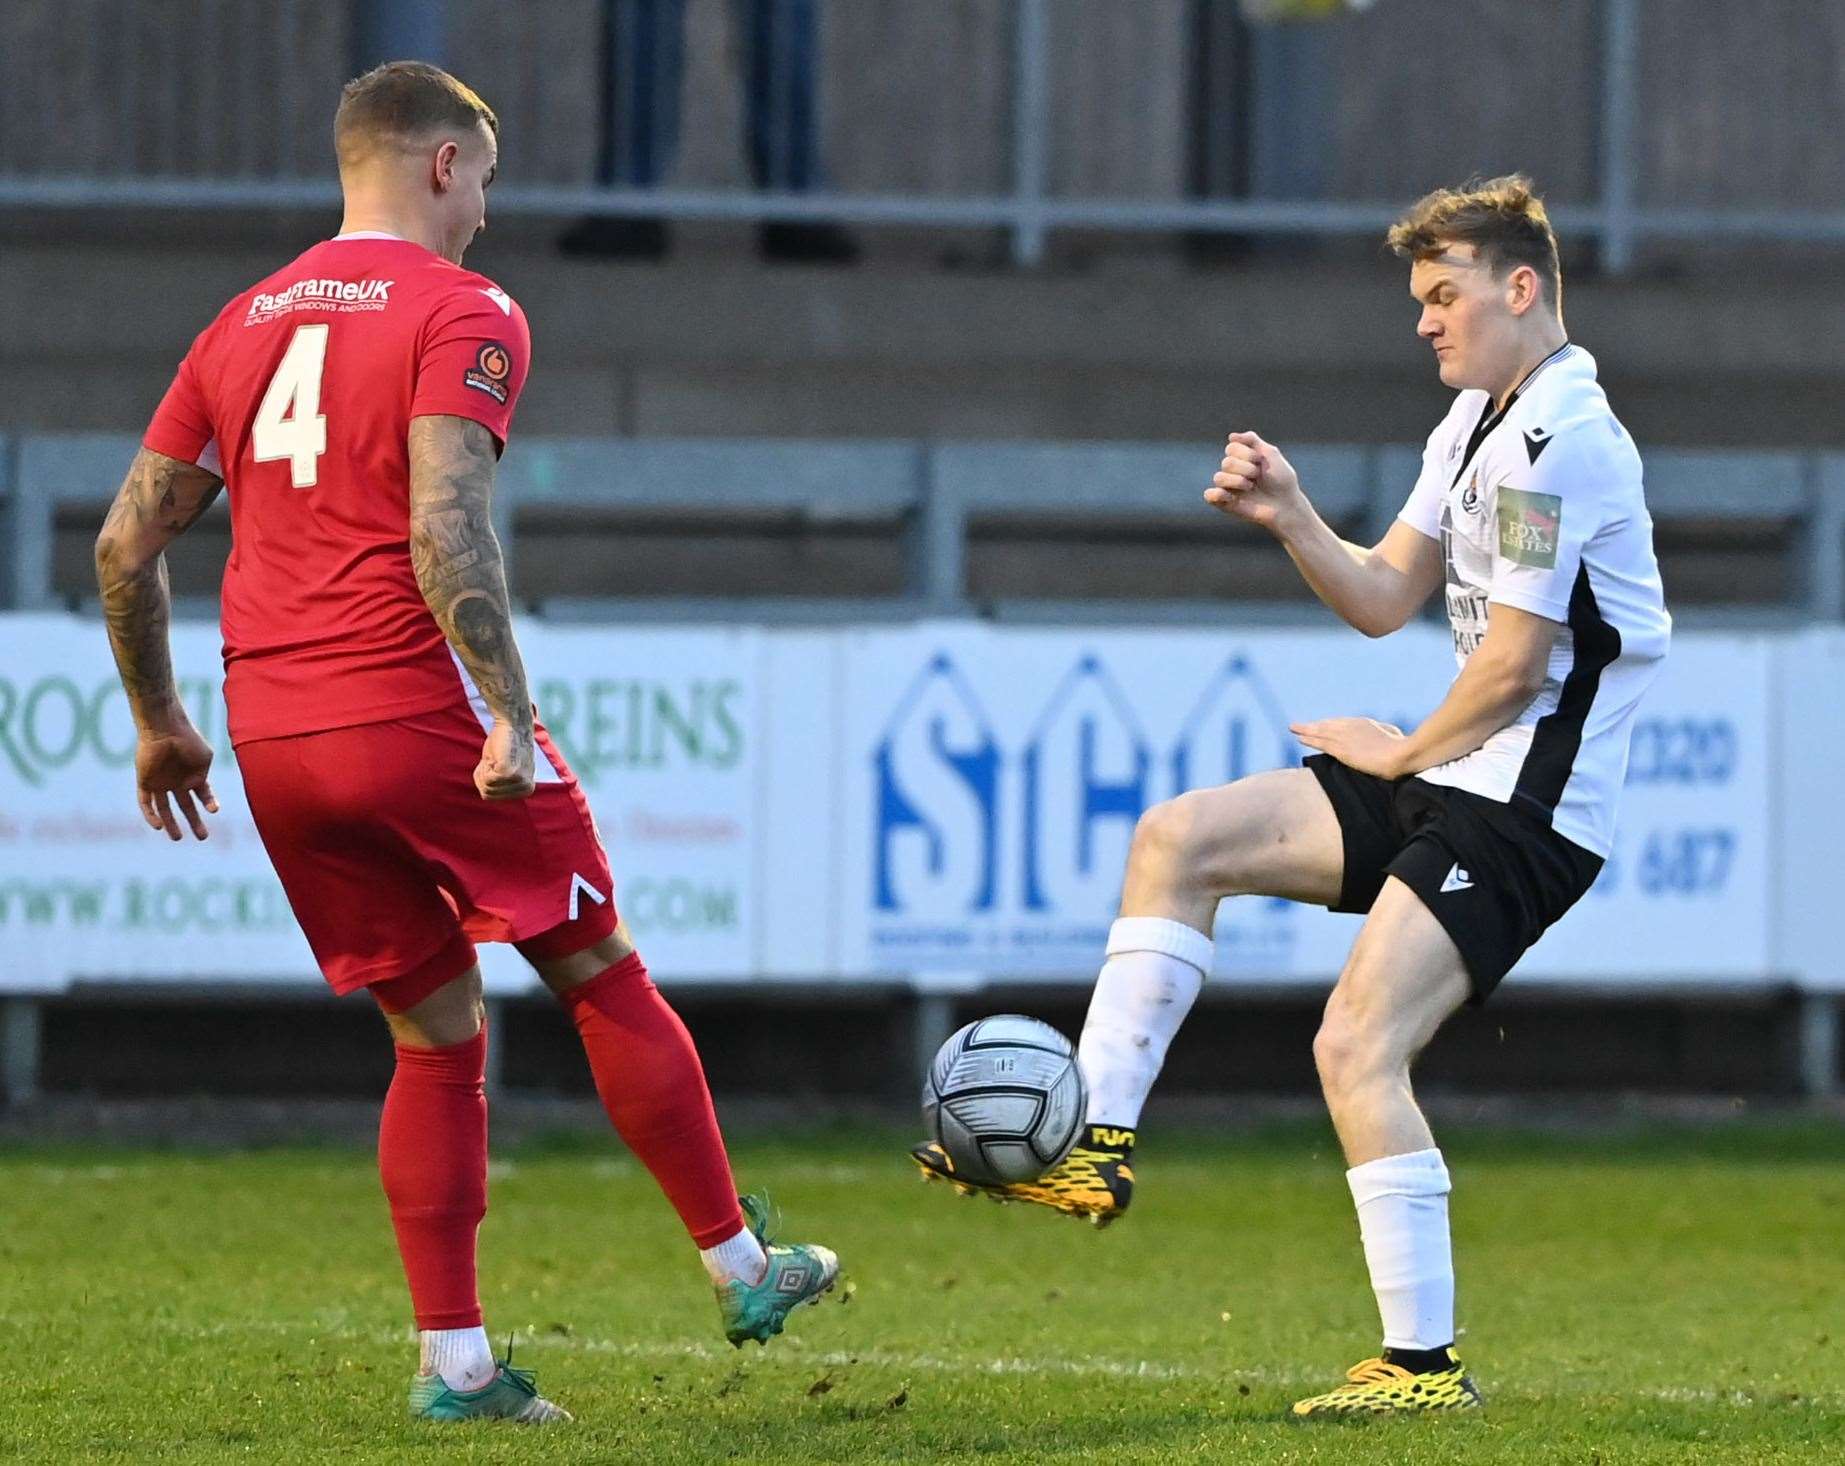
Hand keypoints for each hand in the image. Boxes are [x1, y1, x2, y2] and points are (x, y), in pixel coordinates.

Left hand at [135, 722, 219, 840]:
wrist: (165, 728)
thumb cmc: (188, 740)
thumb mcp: (204, 757)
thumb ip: (203, 774)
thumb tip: (199, 787)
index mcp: (194, 776)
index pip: (203, 796)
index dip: (209, 803)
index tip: (214, 810)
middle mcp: (177, 782)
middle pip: (185, 807)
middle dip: (194, 822)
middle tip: (203, 837)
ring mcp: (161, 783)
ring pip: (164, 809)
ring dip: (171, 824)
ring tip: (178, 838)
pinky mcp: (145, 782)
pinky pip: (146, 803)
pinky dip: (151, 815)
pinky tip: (158, 825)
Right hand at [475, 719, 535, 800]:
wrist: (513, 724)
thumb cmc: (504, 745)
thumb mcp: (504, 769)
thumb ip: (500, 785)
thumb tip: (487, 796)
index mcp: (526, 790)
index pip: (490, 796)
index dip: (486, 778)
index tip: (497, 763)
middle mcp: (526, 788)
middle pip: (487, 794)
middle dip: (483, 775)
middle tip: (495, 758)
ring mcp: (519, 781)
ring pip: (486, 787)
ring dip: (483, 770)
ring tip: (496, 757)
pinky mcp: (510, 773)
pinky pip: (486, 779)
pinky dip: (484, 766)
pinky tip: (495, 755)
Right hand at [1204, 431, 1305, 532]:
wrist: (1285, 504)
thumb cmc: (1281, 480)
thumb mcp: (1270, 453)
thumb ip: (1252, 440)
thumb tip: (1231, 436)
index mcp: (1241, 458)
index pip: (1232, 448)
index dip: (1247, 454)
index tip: (1261, 461)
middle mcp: (1232, 471)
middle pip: (1227, 462)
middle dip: (1246, 468)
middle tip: (1258, 477)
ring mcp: (1228, 487)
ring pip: (1219, 477)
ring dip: (1237, 481)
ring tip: (1250, 487)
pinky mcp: (1224, 503)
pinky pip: (1209, 495)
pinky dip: (1218, 494)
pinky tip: (1232, 497)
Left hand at [1291, 717, 1409, 779]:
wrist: (1400, 756)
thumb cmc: (1402, 748)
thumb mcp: (1394, 736)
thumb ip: (1386, 732)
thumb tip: (1389, 733)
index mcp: (1364, 723)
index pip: (1341, 724)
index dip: (1329, 726)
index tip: (1320, 726)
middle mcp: (1351, 727)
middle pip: (1328, 725)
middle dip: (1314, 726)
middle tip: (1300, 726)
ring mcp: (1345, 737)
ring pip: (1320, 732)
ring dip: (1306, 730)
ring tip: (1294, 728)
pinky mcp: (1341, 749)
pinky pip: (1320, 742)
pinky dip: (1309, 738)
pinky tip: (1300, 737)